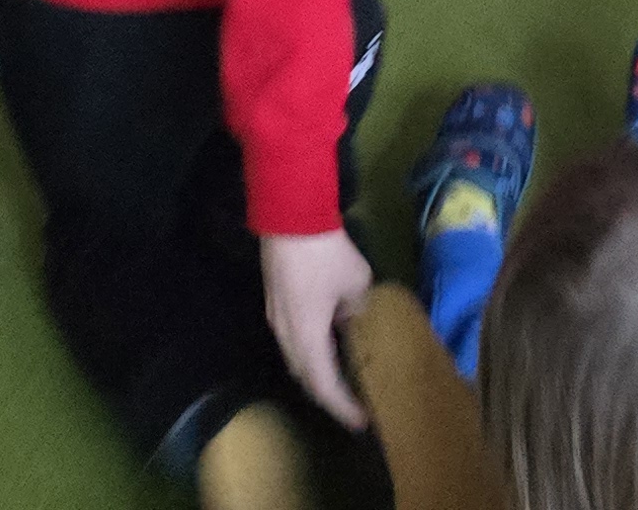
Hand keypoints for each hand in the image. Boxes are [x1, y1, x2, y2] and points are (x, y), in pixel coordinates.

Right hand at [259, 231, 375, 428]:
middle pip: (305, 377)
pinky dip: (311, 353)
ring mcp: (277, 317)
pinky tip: (330, 346)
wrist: (288, 214)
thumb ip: (360, 310)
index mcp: (306, 336)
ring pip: (296, 359)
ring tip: (344, 381)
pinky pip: (294, 341)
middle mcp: (286, 333)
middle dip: (329, 396)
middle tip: (354, 406)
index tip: (362, 422)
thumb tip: (358, 320)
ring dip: (318, 374)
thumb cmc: (325, 252)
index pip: (324, 385)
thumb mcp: (357, 284)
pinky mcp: (275, 302)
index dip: (342, 407)